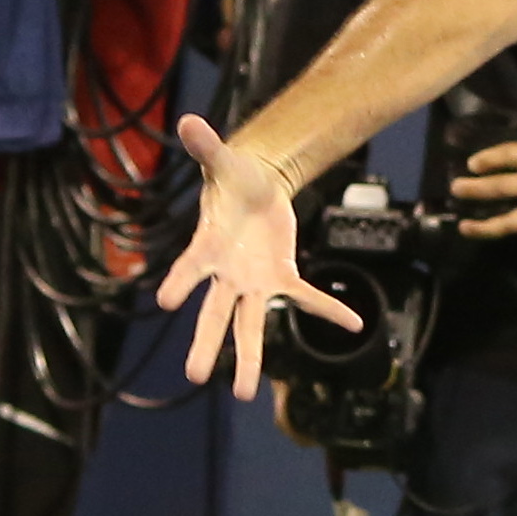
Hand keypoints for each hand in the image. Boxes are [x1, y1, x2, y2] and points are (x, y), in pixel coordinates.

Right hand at [156, 115, 362, 398]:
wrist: (254, 187)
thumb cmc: (232, 179)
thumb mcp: (223, 162)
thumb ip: (207, 147)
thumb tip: (188, 121)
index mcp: (207, 246)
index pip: (190, 266)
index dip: (178, 280)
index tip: (164, 300)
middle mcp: (226, 274)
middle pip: (215, 313)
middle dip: (207, 343)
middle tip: (194, 376)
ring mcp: (253, 281)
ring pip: (249, 324)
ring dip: (248, 357)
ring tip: (243, 394)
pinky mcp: (281, 277)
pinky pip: (306, 297)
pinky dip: (328, 309)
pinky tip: (352, 323)